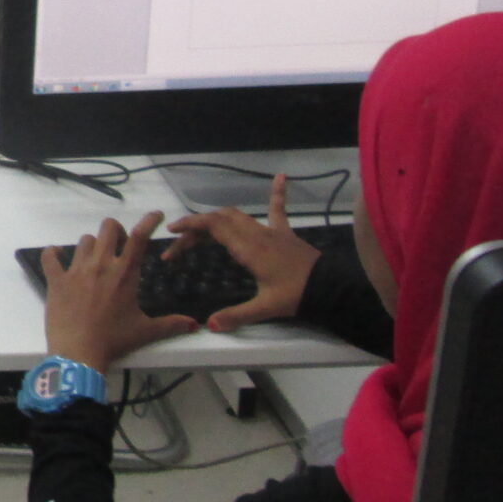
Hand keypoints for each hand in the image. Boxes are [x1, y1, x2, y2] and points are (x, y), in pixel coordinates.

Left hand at [40, 212, 196, 372]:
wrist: (79, 352)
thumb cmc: (114, 340)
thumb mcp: (146, 331)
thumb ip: (171, 325)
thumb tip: (195, 325)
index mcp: (125, 273)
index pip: (140, 237)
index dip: (149, 221)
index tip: (157, 215)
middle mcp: (101, 265)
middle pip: (108, 228)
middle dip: (116, 231)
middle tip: (118, 248)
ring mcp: (76, 270)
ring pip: (84, 240)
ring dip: (91, 246)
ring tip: (94, 261)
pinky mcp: (56, 280)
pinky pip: (50, 257)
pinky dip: (53, 254)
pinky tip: (57, 257)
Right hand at [166, 173, 320, 333]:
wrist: (330, 288)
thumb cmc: (297, 295)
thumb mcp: (265, 308)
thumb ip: (236, 315)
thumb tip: (209, 325)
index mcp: (249, 249)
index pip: (214, 227)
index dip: (190, 226)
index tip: (172, 231)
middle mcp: (257, 235)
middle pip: (220, 220)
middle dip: (197, 227)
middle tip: (181, 243)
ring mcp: (272, 231)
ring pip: (238, 215)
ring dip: (217, 218)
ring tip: (201, 227)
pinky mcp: (285, 234)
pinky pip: (278, 210)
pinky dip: (277, 192)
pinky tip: (281, 175)